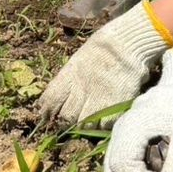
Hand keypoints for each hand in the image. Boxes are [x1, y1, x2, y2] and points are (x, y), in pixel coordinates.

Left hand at [37, 2, 171, 124]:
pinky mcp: (115, 106)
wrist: (126, 44)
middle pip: (66, 118)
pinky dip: (102, 126)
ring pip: (83, 126)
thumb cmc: (101, 50)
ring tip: (88, 121)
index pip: (50, 101)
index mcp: (69, 77)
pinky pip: (103, 126)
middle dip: (66, 123)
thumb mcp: (77, 62)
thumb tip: (56, 100)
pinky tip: (103, 120)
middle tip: (71, 121)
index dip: (46, 112)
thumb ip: (68, 81)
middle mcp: (81, 90)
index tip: (47, 117)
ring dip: (84, 127)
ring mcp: (98, 99)